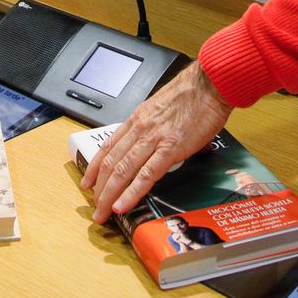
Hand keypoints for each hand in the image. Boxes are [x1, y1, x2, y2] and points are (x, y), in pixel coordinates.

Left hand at [80, 62, 232, 220]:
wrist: (209, 84)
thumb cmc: (193, 94)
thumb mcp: (163, 108)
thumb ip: (155, 126)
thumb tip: (156, 143)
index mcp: (138, 119)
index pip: (108, 146)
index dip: (94, 167)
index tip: (88, 182)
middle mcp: (140, 129)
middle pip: (110, 163)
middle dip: (99, 188)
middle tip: (95, 207)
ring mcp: (153, 139)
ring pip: (122, 171)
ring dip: (109, 195)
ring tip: (103, 213)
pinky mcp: (170, 148)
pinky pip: (146, 175)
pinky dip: (131, 192)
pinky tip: (123, 205)